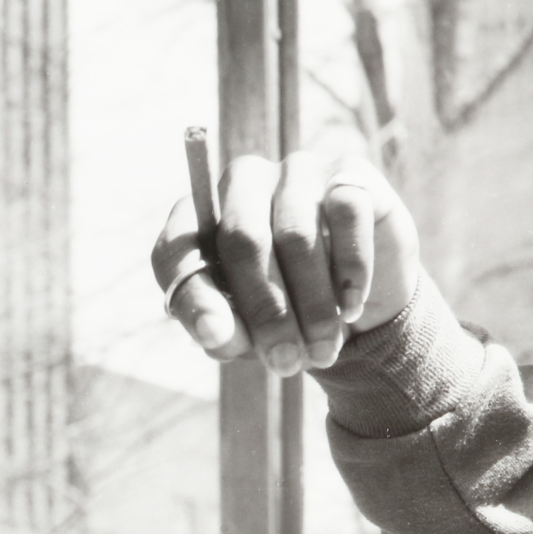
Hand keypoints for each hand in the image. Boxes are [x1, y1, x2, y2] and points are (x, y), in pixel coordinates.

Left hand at [153, 151, 420, 375]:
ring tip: (322, 349)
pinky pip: (346, 215)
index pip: (177, 249)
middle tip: (285, 362)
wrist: (355, 307)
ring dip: (313, 304)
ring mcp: (296, 171)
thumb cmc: (282, 318)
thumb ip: (224, 333)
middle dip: (266, 310)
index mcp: (197, 222)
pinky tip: (351, 307)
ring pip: (298, 234)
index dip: (195, 296)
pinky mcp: (349, 174)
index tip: (217, 339)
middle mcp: (241, 183)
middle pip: (243, 239)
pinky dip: (350, 271)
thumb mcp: (245, 336)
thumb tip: (216, 333)